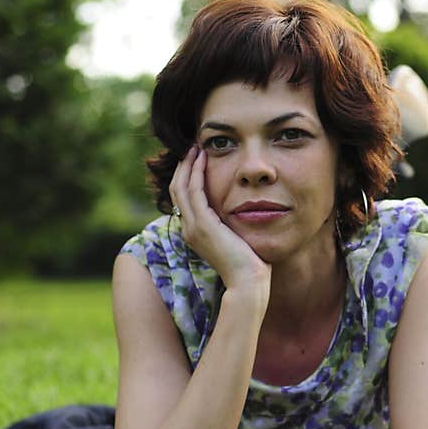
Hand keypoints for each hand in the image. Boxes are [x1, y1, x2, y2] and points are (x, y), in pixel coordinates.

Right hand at [170, 145, 271, 296]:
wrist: (248, 282)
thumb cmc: (249, 263)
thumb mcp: (236, 238)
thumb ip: (232, 224)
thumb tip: (243, 211)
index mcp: (195, 232)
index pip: (184, 198)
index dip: (187, 176)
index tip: (197, 159)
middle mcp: (189, 228)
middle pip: (177, 189)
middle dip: (184, 166)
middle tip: (193, 146)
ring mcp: (193, 227)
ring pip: (182, 187)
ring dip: (189, 164)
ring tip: (197, 147)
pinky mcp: (203, 225)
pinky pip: (194, 191)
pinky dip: (196, 172)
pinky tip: (203, 158)